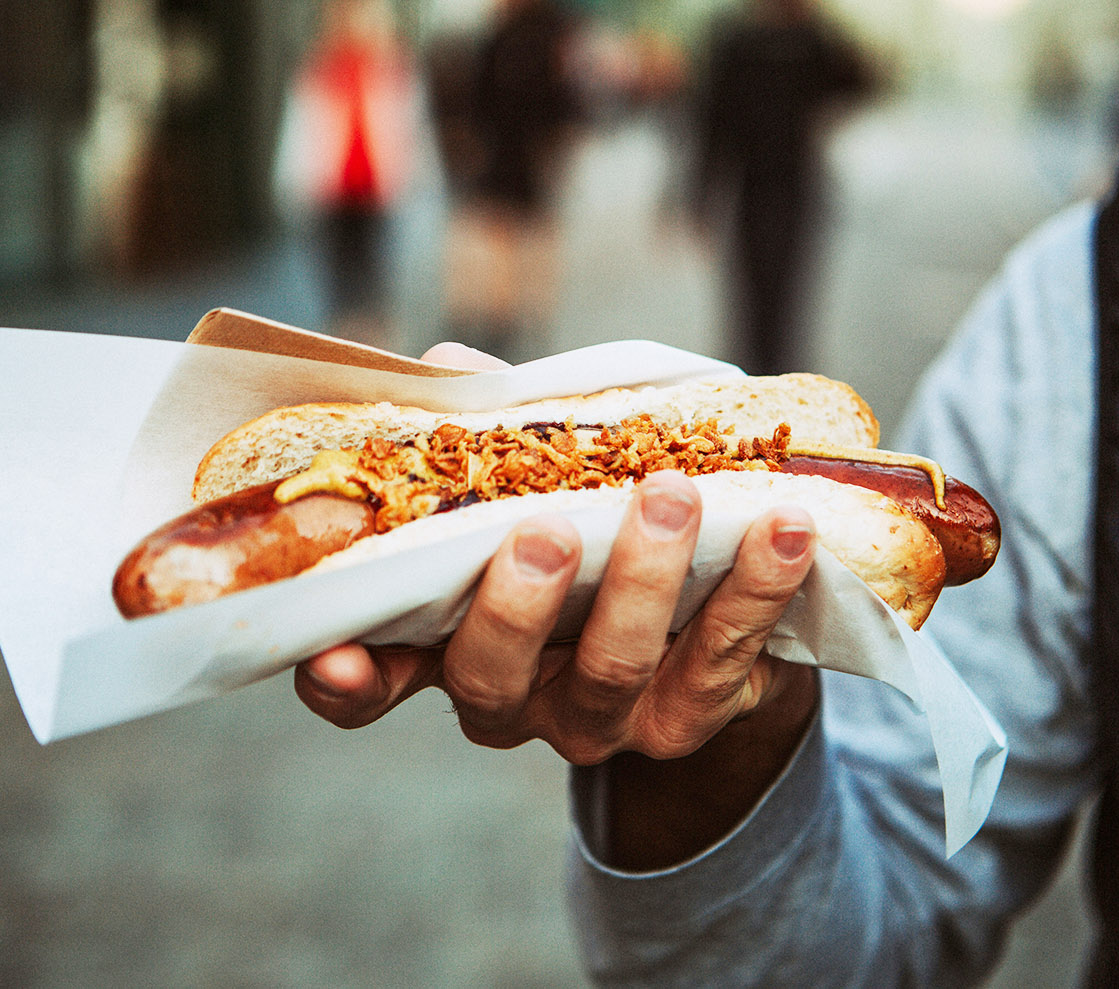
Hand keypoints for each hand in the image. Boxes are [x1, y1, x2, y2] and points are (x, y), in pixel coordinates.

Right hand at [293, 342, 820, 766]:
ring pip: (609, 672)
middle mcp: (511, 695)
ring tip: (671, 495)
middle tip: (547, 531)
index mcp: (445, 639)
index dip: (345, 679)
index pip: (374, 678)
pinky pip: (721, 660)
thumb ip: (490, 428)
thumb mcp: (530, 473)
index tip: (334, 656)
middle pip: (488, 678)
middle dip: (517, 607)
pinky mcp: (689, 716)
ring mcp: (598, 717)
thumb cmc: (590, 523)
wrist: (705, 605)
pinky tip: (784, 527)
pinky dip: (755, 588)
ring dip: (644, 581)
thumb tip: (451, 364)